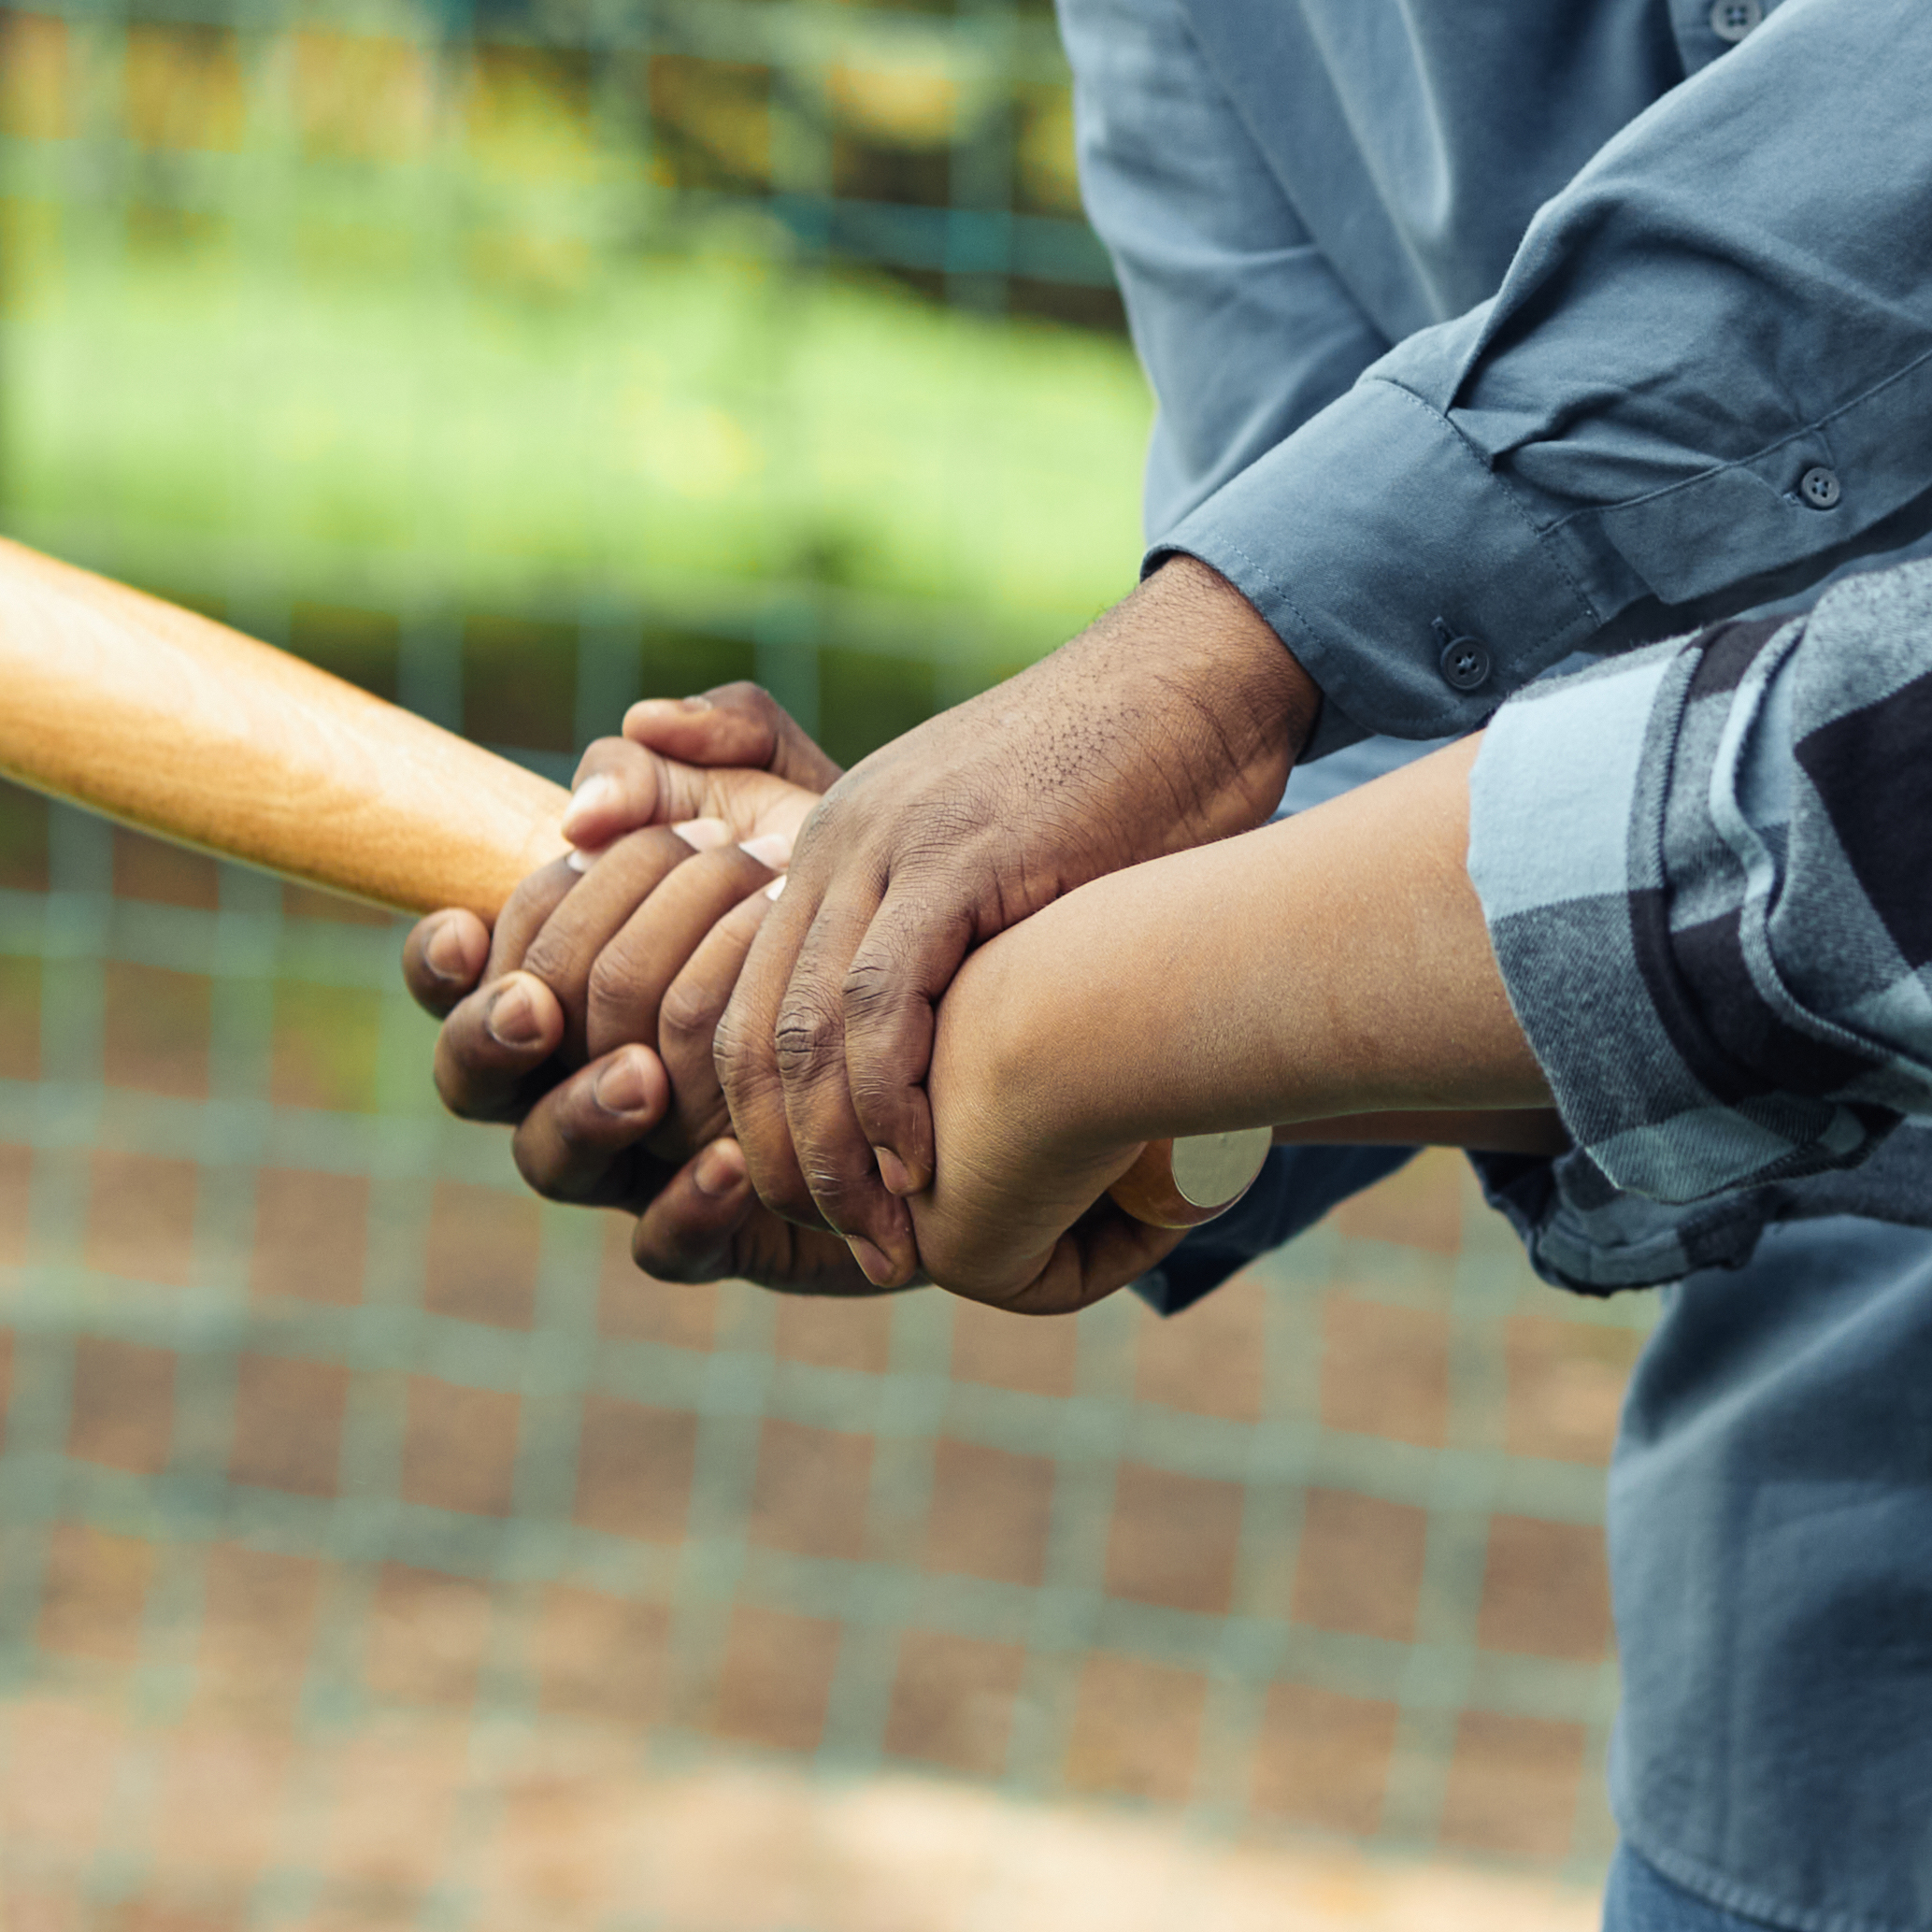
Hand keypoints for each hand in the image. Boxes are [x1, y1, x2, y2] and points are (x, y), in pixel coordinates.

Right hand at [398, 685, 880, 1288]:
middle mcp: (576, 1064)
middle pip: (477, 1071)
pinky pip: (668, 1246)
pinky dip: (684, 1208)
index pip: (458, 973)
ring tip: (638, 1079)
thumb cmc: (838, 870)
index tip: (466, 932)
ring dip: (582, 1113)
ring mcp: (639, 1151)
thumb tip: (592, 798)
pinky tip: (725, 1160)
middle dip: (502, 1032)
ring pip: (552, 1161)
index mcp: (560, 964)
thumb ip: (698, 750)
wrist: (962, 973)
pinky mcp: (722, 1223)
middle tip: (541, 1003)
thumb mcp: (780, 783)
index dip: (442, 963)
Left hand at [710, 559, 1312, 1285]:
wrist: (1196, 682)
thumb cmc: (1128, 788)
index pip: (735, 1011)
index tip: (819, 1217)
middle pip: (744, 1033)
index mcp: (833, 848)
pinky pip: (884, 998)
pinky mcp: (955, 854)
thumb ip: (956, 952)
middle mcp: (835, 843)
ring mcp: (887, 844)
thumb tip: (965, 1074)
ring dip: (832, 1156)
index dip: (761, 1130)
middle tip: (850, 1249)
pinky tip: (923, 1165)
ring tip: (883, 1239)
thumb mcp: (1003, 868)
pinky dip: (889, 1097)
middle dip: (782, 1163)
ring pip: (802, 1028)